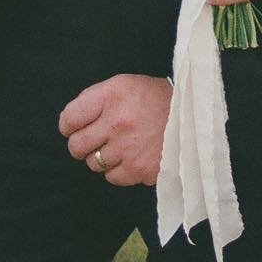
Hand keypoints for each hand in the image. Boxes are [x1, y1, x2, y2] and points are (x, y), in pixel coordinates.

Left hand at [58, 74, 172, 185]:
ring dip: (103, 157)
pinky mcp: (137, 169)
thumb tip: (71, 120)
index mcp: (112, 94)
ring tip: (120, 145)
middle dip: (82, 144)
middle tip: (96, 139)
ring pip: (93, 164)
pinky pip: (111, 177)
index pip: (69, 117)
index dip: (69, 125)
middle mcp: (116, 121)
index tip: (75, 127)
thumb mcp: (126, 84)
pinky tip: (131, 156)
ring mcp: (126, 148)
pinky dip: (118, 170)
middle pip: (76, 146)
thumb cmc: (154, 98)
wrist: (192, 116)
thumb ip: (97, 98)